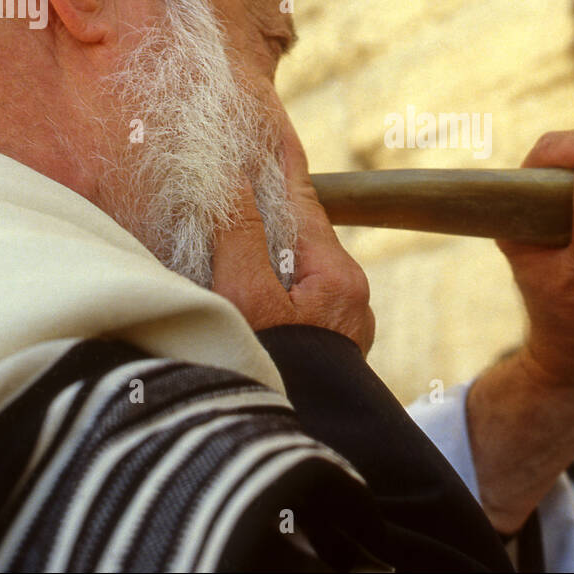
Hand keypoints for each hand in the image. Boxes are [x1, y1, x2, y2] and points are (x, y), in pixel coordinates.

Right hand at [210, 117, 375, 352]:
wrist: (286, 442)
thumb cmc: (268, 369)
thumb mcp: (244, 296)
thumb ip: (239, 236)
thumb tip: (235, 182)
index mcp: (336, 276)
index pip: (303, 202)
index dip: (279, 166)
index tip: (269, 130)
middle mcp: (348, 295)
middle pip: (299, 233)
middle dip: (263, 210)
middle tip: (231, 180)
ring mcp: (340, 323)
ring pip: (294, 266)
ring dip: (261, 248)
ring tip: (225, 229)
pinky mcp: (325, 346)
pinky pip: (293, 296)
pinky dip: (266, 281)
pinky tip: (238, 282)